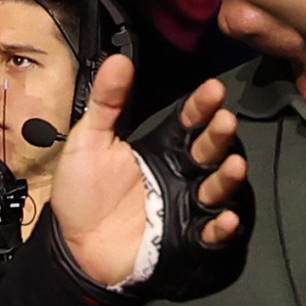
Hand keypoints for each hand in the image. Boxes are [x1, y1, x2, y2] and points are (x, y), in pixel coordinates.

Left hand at [48, 57, 245, 287]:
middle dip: (219, 136)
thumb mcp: (88, 142)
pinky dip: (220, 227)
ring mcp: (185, 206)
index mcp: (161, 148)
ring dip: (228, 178)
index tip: (213, 90)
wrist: (72, 246)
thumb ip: (105, 103)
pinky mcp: (183, 239)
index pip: (188, 122)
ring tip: (234, 165)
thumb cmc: (83, 193)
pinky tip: (226, 217)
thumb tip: (118, 59)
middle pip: (208, 151)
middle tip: (225, 121)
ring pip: (216, 189)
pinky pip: (208, 233)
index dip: (201, 107)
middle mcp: (181, 174)